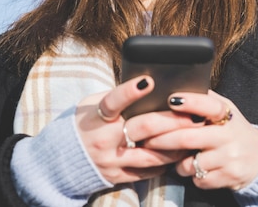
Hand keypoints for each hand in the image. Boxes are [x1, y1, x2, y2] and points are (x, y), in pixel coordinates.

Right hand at [74, 76, 200, 183]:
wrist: (63, 159)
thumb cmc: (86, 123)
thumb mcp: (93, 104)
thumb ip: (117, 98)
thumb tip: (149, 85)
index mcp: (97, 117)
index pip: (113, 102)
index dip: (130, 91)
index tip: (148, 81)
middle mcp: (104, 140)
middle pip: (143, 128)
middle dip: (172, 121)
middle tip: (195, 115)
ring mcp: (111, 161)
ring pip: (151, 155)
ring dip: (175, 145)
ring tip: (194, 135)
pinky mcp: (117, 176)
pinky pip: (147, 172)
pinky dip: (165, 163)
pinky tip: (179, 153)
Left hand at [142, 90, 257, 190]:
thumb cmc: (232, 130)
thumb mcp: (225, 110)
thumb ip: (204, 100)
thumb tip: (176, 85)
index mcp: (227, 114)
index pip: (208, 105)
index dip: (189, 102)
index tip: (170, 100)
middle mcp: (230, 135)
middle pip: (188, 138)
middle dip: (162, 139)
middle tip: (146, 138)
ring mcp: (230, 158)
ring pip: (190, 163)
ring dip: (176, 162)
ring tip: (174, 157)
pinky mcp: (228, 177)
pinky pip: (198, 179)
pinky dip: (190, 175)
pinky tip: (193, 168)